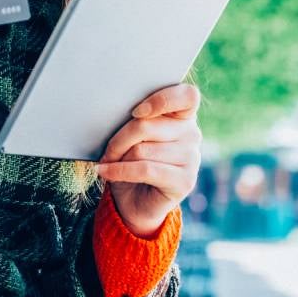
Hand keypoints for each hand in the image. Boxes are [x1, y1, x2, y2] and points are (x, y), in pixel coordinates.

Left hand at [95, 83, 201, 236]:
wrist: (136, 201)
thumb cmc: (132, 160)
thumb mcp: (133, 135)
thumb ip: (136, 120)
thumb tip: (114, 112)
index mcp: (183, 115)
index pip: (187, 95)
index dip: (161, 100)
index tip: (136, 112)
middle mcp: (192, 134)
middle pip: (147, 125)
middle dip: (119, 139)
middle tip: (107, 150)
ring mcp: (191, 158)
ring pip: (142, 149)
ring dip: (117, 157)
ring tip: (108, 162)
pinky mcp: (184, 181)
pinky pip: (145, 170)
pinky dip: (119, 171)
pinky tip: (105, 172)